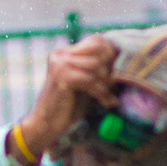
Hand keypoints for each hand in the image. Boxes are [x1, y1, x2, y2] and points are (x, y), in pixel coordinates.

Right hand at [18, 36, 116, 160]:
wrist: (45, 125)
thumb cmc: (67, 106)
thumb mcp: (84, 83)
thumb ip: (96, 70)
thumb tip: (121, 60)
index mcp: (65, 53)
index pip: (96, 40)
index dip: (111, 54)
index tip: (117, 73)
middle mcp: (61, 55)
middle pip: (99, 51)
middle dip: (110, 70)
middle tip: (113, 88)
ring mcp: (60, 65)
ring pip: (97, 67)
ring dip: (107, 85)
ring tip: (109, 97)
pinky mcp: (62, 78)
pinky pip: (91, 80)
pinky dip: (101, 93)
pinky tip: (106, 103)